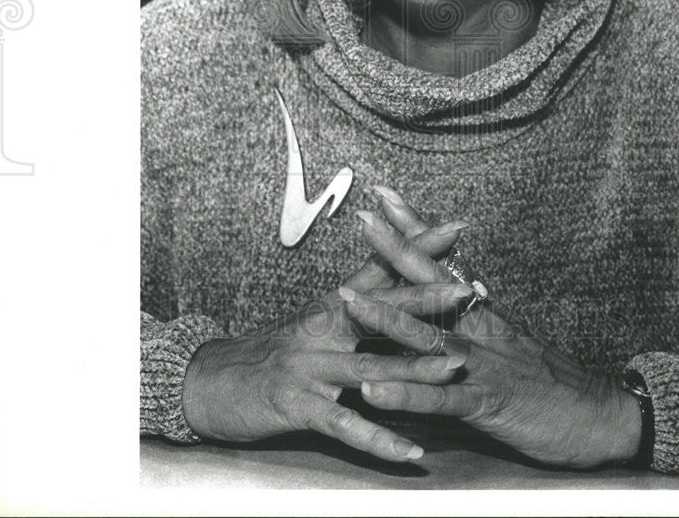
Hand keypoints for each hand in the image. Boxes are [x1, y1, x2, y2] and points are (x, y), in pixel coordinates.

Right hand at [182, 218, 471, 462]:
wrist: (211, 381)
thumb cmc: (272, 351)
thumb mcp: (314, 318)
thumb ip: (358, 300)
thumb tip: (398, 277)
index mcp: (332, 306)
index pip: (382, 270)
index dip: (417, 249)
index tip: (455, 229)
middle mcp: (324, 329)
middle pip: (380, 311)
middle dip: (426, 299)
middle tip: (467, 290)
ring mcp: (311, 367)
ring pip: (370, 367)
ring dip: (415, 369)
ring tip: (454, 367)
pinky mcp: (298, 405)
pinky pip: (345, 425)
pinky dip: (379, 437)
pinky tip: (411, 449)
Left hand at [348, 197, 642, 469]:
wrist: (601, 417)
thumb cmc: (550, 380)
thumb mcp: (508, 339)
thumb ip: (474, 315)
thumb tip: (450, 286)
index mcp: (481, 311)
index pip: (440, 259)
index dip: (412, 226)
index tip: (383, 194)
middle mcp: (478, 328)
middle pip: (431, 282)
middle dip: (394, 249)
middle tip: (363, 218)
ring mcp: (480, 364)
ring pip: (427, 336)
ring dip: (386, 317)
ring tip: (349, 300)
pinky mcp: (485, 404)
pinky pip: (437, 399)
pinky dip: (404, 394)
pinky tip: (373, 389)